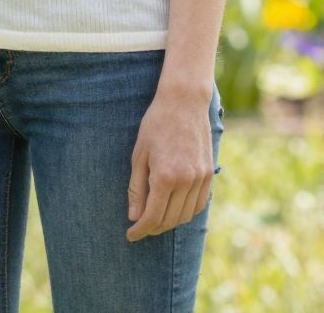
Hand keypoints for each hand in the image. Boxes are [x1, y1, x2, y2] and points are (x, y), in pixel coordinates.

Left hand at [126, 87, 214, 240]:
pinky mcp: (209, 175)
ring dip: (170, 223)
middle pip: (170, 219)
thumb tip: (134, 216)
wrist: (184, 103)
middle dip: (153, 228)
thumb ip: (137, 188)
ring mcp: (201, 179)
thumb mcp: (138, 155)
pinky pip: (199, 204)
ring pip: (186, 215)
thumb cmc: (155, 126)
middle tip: (139, 229)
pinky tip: (174, 211)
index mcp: (165, 177)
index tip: (130, 235)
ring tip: (154, 221)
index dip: (141, 229)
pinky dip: (186, 213)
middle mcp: (187, 181)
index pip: (153, 216)